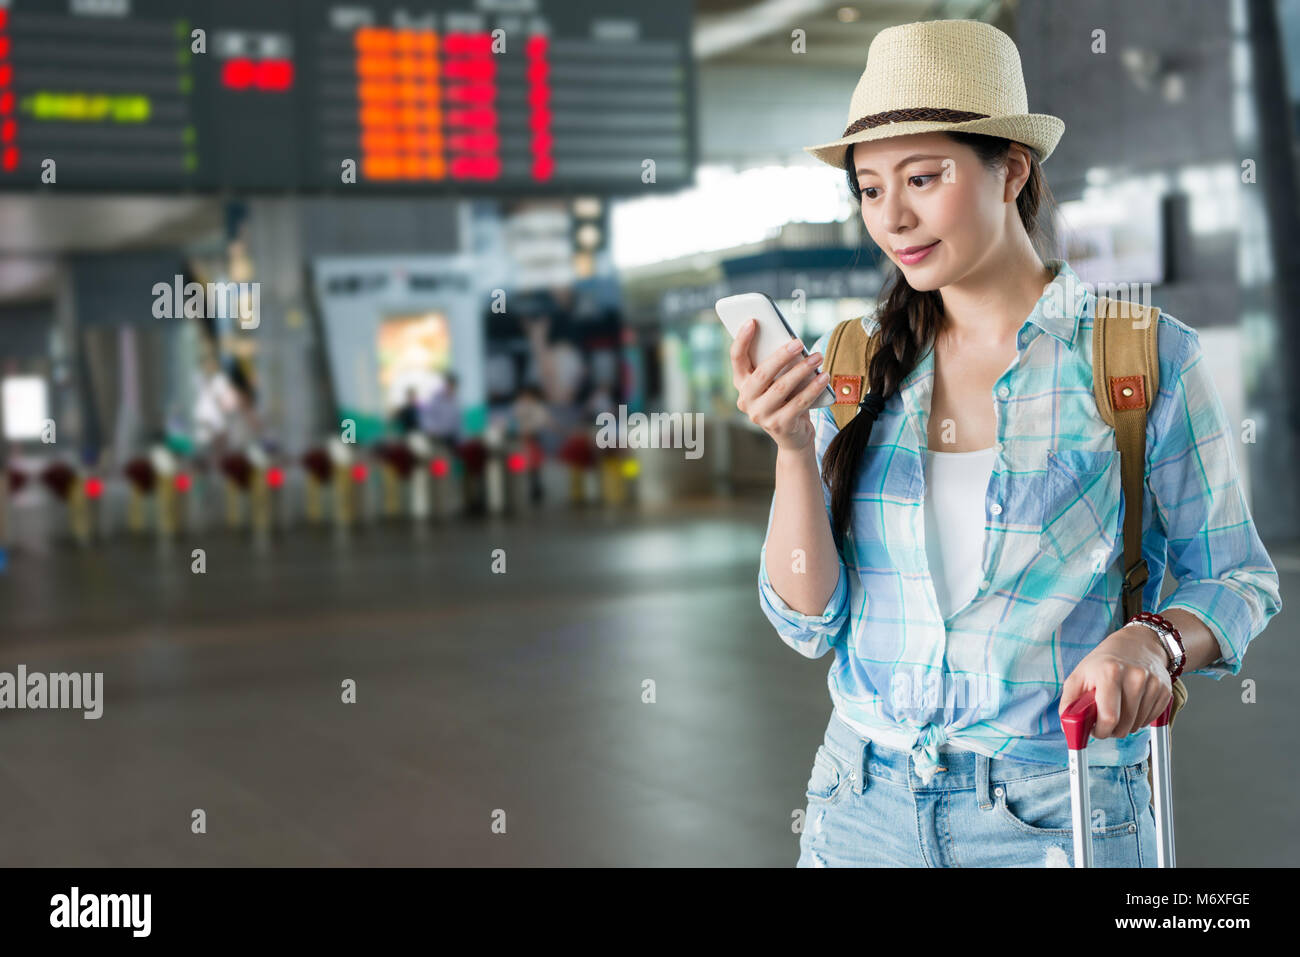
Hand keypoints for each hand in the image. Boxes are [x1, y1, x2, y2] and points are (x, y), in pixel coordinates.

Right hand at [730, 319, 829, 454]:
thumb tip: (792, 343)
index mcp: (742, 384)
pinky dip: (813, 388)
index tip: (752, 321)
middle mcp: (746, 400)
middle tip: (799, 341)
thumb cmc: (786, 399)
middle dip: (781, 355)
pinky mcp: (779, 426)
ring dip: (802, 369)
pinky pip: (798, 403)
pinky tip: (824, 377)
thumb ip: (777, 365)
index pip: (736, 359)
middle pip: (762, 373)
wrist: (793, 436)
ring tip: (818, 356)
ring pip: (781, 388)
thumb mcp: (777, 381)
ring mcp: (761, 415)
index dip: (742, 339)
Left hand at [1058, 625, 1172, 738]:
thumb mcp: (1079, 676)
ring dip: (1126, 725)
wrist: (1137, 644)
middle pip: (1125, 725)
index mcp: (1110, 672)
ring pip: (1138, 725)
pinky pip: (1150, 720)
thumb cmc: (1104, 662)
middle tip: (1104, 719)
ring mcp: (1153, 684)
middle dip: (1111, 730)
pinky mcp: (1165, 691)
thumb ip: (1070, 703)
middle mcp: (1135, 677)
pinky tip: (1132, 704)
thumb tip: (1070, 729)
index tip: (1095, 729)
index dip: (1100, 730)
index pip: (1109, 717)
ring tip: (1118, 708)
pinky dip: (1139, 719)